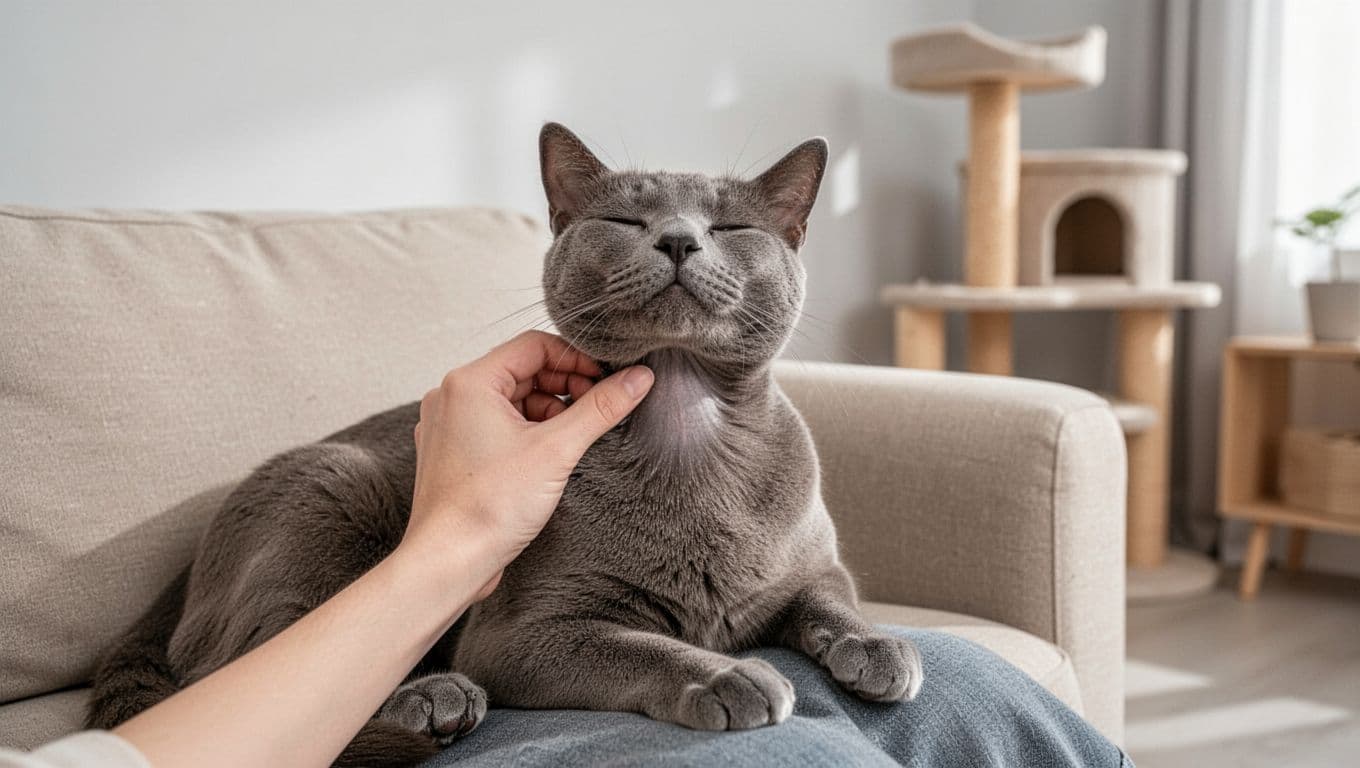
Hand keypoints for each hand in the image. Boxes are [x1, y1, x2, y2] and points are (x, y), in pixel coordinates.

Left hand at [400, 331, 653, 595]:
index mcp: (470, 382)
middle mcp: (452, 397)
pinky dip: (528, 431)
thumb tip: (638, 378)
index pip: (534, 345)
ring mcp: (450, 425)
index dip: (577, 358)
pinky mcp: (454, 452)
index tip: (608, 380)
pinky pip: (497, 425)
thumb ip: (601, 408)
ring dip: (550, 411)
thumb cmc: (488, 507)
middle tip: (600, 408)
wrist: (448, 561)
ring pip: (512, 400)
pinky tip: (552, 455)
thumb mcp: (557, 450)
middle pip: (523, 371)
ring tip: (577, 437)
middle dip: (566, 386)